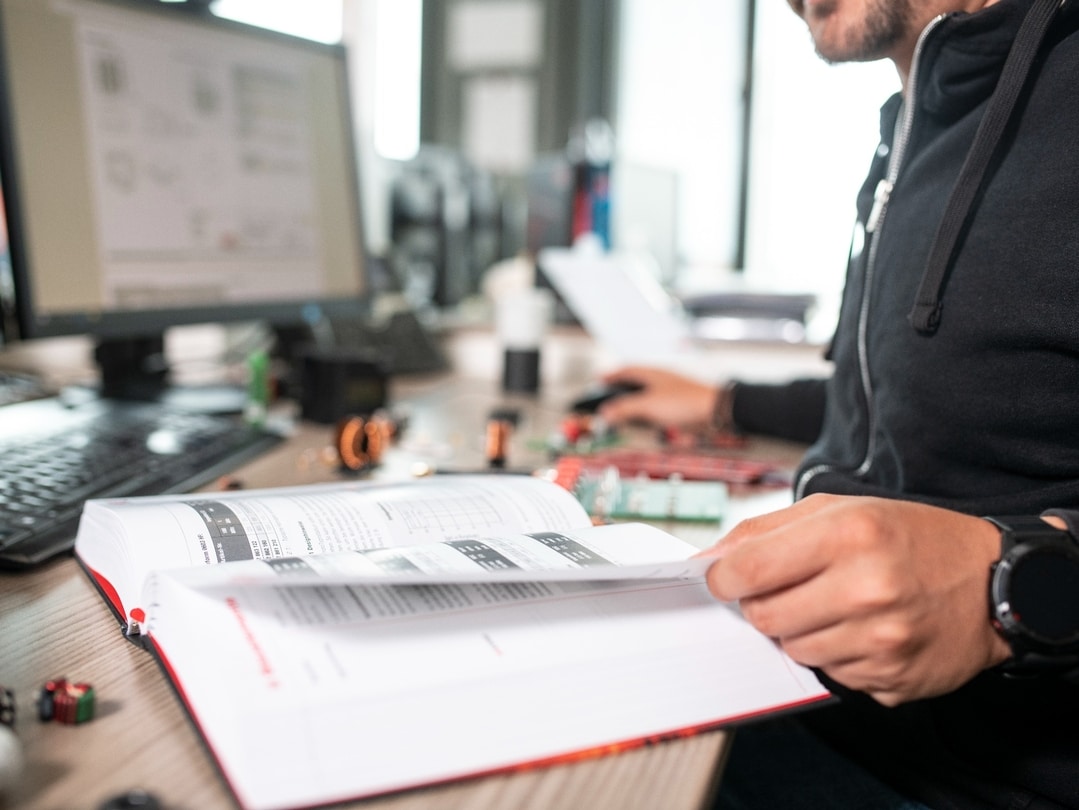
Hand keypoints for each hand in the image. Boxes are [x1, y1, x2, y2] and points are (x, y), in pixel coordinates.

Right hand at [597, 366, 716, 428]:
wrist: (716, 411)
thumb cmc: (685, 402)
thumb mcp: (648, 405)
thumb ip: (625, 409)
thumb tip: (606, 412)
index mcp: (652, 373)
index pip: (626, 370)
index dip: (611, 375)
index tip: (599, 380)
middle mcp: (661, 380)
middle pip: (635, 384)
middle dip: (621, 394)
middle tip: (608, 403)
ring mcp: (671, 393)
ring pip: (646, 397)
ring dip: (634, 406)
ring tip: (623, 416)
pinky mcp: (679, 406)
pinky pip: (657, 409)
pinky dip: (647, 415)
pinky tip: (646, 423)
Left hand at [700, 493, 1012, 705]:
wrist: (992, 582)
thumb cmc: (910, 538)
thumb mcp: (839, 509)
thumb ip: (764, 531)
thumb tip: (706, 561)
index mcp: (849, 534)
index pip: (748, 570)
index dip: (722, 578)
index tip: (723, 579)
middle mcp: (867, 588)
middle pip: (763, 616)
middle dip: (762, 604)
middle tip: (789, 589)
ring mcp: (882, 640)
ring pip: (793, 650)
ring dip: (800, 631)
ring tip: (835, 606)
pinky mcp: (893, 679)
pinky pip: (831, 675)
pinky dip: (835, 655)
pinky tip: (862, 630)